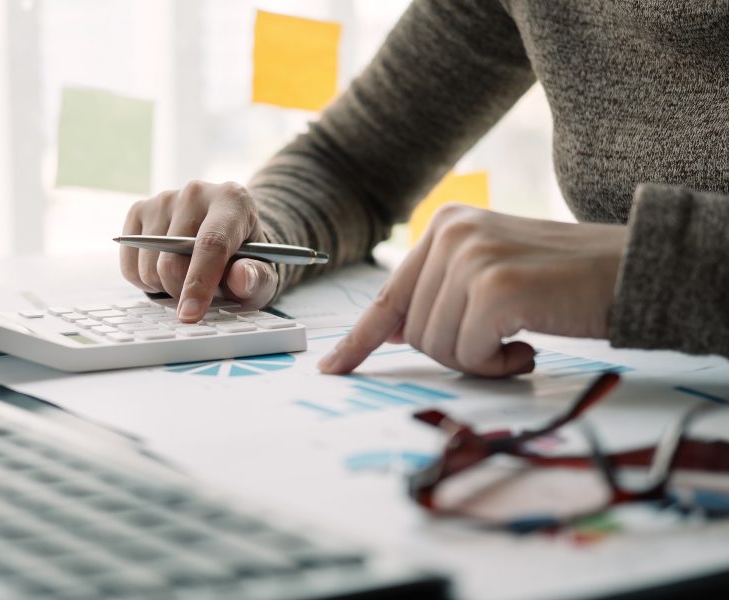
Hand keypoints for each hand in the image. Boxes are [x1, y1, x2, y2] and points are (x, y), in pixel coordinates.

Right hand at [120, 180, 278, 321]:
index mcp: (232, 200)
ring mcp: (163, 199)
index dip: (199, 283)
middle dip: (183, 292)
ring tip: (187, 278)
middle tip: (201, 295)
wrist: (228, 236)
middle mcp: (195, 193)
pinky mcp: (139, 210)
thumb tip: (242, 278)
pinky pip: (130, 267)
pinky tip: (166, 272)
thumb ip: (257, 278)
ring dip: (165, 288)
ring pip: (148, 268)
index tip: (190, 314)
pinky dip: (146, 282)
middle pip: (172, 262)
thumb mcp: (263, 275)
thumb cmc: (246, 259)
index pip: (210, 244)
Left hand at [318, 204, 628, 376]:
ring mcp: (471, 258)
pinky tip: (529, 346)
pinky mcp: (494, 288)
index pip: (389, 295)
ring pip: (437, 347)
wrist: (634, 270)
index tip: (332, 368)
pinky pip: (469, 355)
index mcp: (443, 226)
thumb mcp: (491, 272)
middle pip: (412, 331)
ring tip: (518, 339)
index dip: (360, 340)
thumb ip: (441, 293)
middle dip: (452, 352)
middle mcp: (449, 232)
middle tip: (500, 340)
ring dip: (478, 360)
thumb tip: (392, 332)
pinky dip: (497, 366)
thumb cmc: (563, 281)